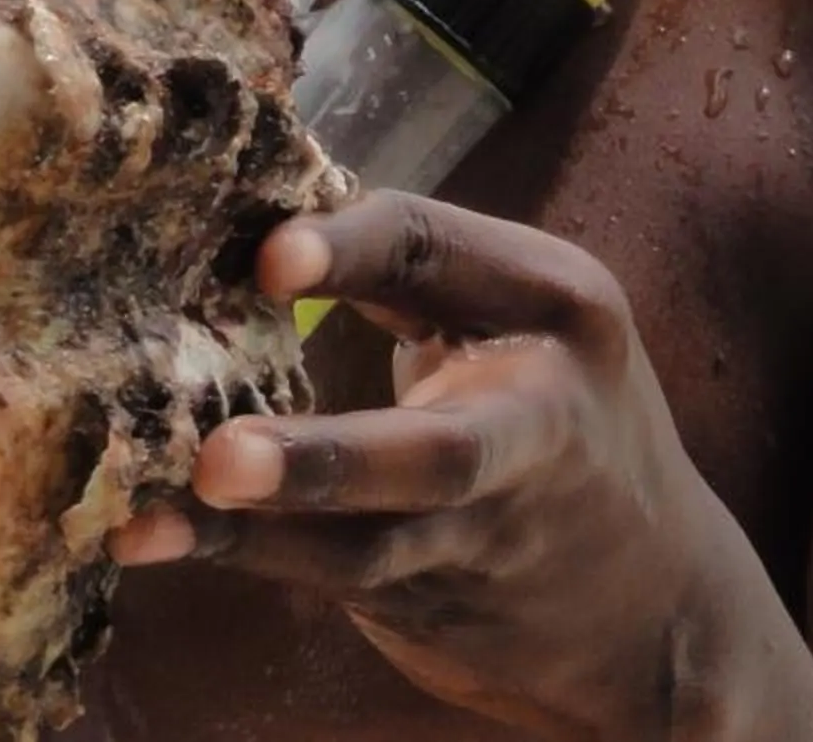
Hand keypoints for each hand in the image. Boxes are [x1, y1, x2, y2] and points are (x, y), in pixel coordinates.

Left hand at [110, 194, 801, 741]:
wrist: (659, 599)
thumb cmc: (549, 399)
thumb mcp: (521, 312)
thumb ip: (413, 271)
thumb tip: (246, 211)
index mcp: (558, 309)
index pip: (442, 257)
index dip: (351, 250)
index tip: (266, 259)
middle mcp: (537, 425)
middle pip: (438, 457)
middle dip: (329, 461)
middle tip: (219, 459)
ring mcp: (492, 533)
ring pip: (372, 544)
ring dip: (258, 531)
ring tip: (156, 518)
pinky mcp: (443, 602)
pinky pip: (336, 579)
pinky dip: (246, 557)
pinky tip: (154, 539)